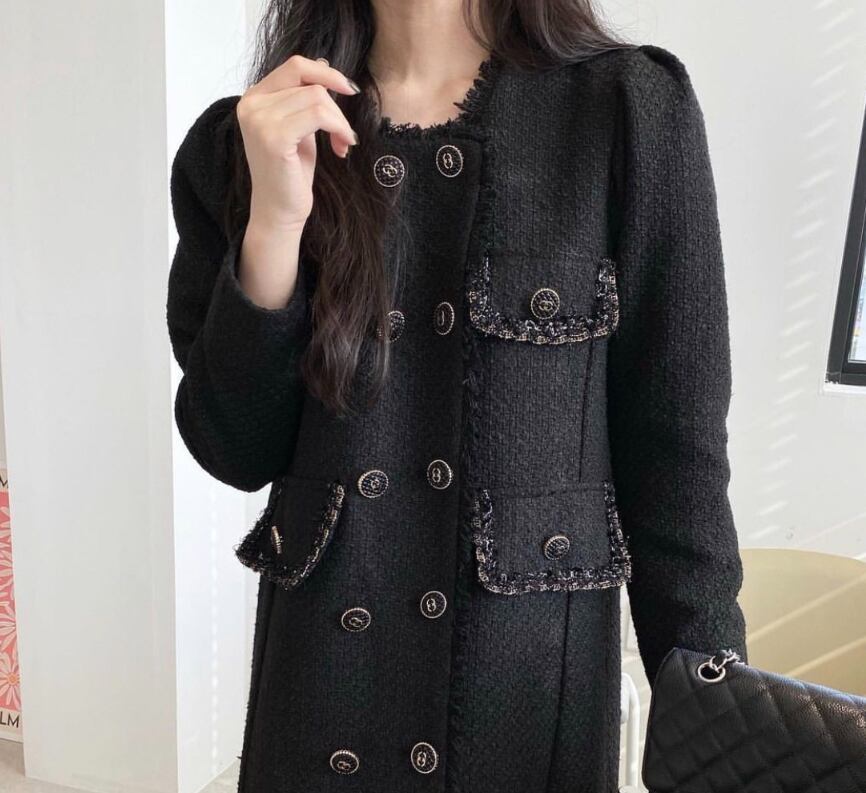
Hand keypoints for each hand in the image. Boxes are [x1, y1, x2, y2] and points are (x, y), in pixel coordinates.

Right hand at [236, 54, 360, 233]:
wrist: (279, 212)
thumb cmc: (291, 173)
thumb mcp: (298, 127)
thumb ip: (303, 98)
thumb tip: (323, 65)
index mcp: (254, 98)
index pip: (295, 66)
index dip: (326, 73)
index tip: (349, 90)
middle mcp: (251, 104)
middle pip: (310, 82)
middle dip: (336, 106)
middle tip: (345, 134)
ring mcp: (259, 120)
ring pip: (318, 98)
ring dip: (340, 122)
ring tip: (341, 143)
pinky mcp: (273, 137)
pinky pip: (319, 115)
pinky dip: (338, 128)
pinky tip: (341, 147)